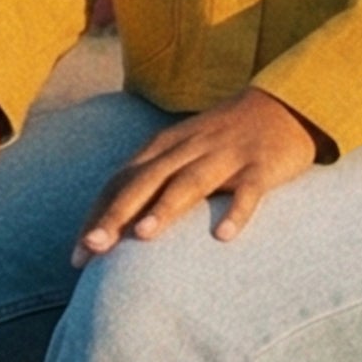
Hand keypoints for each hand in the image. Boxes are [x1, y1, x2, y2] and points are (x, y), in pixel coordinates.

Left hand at [72, 87, 325, 260]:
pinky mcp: (261, 166)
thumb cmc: (223, 139)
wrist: (284, 106)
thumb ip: (152, 180)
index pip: (121, 181)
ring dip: (166, 208)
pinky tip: (223, 236)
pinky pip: (248, 190)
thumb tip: (113, 226)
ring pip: (190, 182)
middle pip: (146, 181)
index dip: (97, 215)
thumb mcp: (182, 150)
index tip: (78, 255)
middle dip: (117, 214)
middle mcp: (189, 149)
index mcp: (164, 147)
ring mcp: (225, 155)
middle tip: (93, 247)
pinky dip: (236, 212)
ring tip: (143, 236)